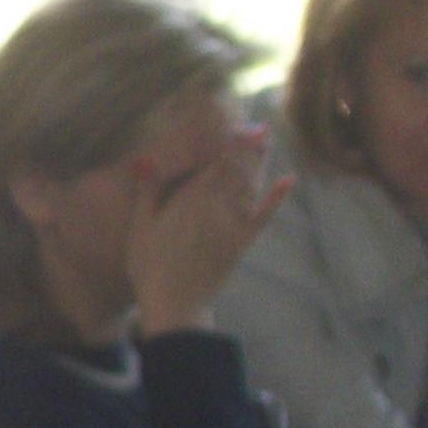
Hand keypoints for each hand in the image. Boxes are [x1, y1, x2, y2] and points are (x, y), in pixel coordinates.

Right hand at [128, 126, 287, 335]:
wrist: (175, 303)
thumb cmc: (149, 266)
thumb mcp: (139, 227)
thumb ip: (147, 190)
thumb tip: (145, 158)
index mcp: (190, 200)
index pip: (216, 163)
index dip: (230, 142)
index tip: (239, 123)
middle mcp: (216, 208)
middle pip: (238, 170)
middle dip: (249, 147)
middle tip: (259, 126)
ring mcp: (233, 225)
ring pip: (252, 186)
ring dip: (261, 163)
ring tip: (266, 142)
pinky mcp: (242, 242)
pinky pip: (264, 215)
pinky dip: (277, 197)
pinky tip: (288, 180)